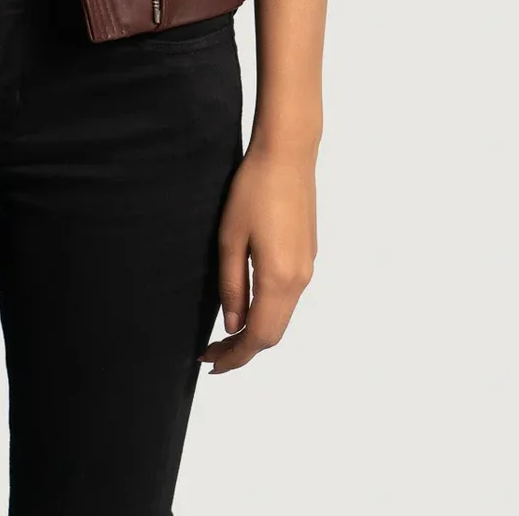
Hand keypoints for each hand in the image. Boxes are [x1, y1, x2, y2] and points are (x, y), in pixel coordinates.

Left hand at [201, 145, 316, 373]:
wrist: (288, 154)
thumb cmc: (253, 190)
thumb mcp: (230, 237)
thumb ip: (232, 285)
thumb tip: (232, 325)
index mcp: (279, 278)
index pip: (259, 336)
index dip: (235, 356)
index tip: (210, 364)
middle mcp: (300, 279)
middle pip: (274, 332)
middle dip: (243, 349)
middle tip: (212, 353)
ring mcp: (308, 267)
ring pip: (283, 315)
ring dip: (256, 330)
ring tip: (225, 335)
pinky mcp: (308, 254)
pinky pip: (289, 297)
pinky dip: (268, 311)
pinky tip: (247, 305)